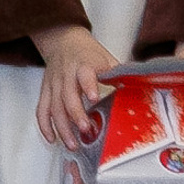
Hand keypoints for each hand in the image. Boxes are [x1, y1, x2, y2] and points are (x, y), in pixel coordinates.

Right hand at [33, 22, 117, 147]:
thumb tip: (141, 89)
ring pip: (54, 106)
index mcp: (83, 64)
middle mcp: (66, 74)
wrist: (63, 39)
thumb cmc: (87, 53)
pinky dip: (44, 124)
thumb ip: (120, 75)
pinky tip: (53, 138)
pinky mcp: (46, 90)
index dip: (88, 85)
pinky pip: (42, 108)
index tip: (94, 98)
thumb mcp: (107, 59)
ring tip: (73, 143)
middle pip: (67, 95)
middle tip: (86, 129)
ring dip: (62, 126)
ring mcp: (54, 83)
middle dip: (75, 114)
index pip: (84, 73)